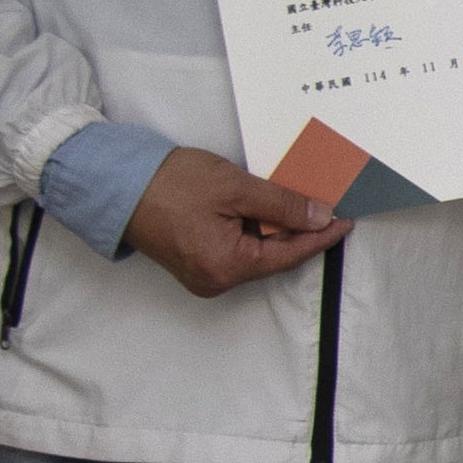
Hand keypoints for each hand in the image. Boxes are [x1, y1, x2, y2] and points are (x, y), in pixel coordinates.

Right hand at [125, 149, 345, 296]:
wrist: (117, 183)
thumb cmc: (169, 183)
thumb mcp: (234, 187)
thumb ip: (281, 205)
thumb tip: (319, 218)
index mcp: (225, 267)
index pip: (288, 255)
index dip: (320, 237)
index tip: (345, 220)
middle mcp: (215, 280)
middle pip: (273, 257)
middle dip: (300, 231)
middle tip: (326, 205)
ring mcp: (204, 274)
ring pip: (257, 253)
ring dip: (277, 228)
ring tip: (299, 201)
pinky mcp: (196, 262)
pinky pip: (238, 249)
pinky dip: (256, 230)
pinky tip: (268, 208)